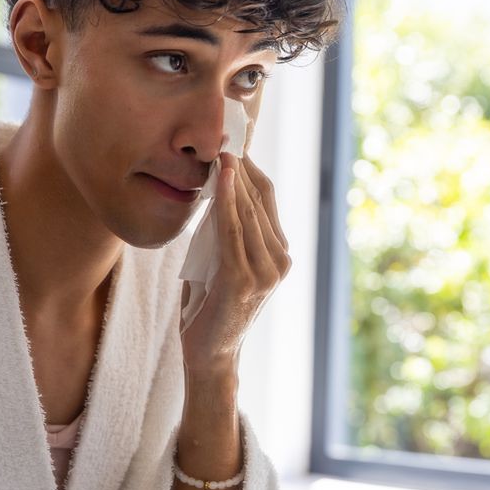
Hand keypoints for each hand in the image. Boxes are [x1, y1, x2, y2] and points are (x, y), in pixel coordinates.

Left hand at [179, 152, 290, 377]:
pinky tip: (220, 178)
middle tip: (223, 134)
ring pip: (248, 211)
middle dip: (240, 165)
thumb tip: (215, 192)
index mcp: (279, 255)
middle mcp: (280, 260)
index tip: (231, 140)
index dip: (250, 167)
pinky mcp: (244, 279)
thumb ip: (225, 234)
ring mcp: (266, 271)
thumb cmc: (209, 309)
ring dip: (233, 177)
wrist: (209, 356)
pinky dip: (227, 201)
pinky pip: (233, 230)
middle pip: (261, 198)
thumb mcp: (220, 263)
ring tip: (220, 148)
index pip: (267, 198)